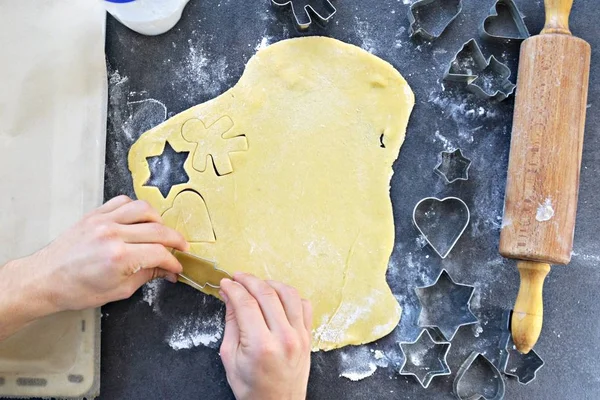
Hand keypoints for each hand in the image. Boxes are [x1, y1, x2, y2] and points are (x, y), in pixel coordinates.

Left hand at [0, 195, 187, 339]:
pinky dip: (137, 209)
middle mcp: (113, 234)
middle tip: (180, 249)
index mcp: (119, 257)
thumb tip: (165, 270)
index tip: (176, 267)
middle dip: (175, 241)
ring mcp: (103, 221)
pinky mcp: (95, 214)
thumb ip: (146, 276)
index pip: (160, 253)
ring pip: (144, 209)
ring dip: (159, 221)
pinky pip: (123, 202)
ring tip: (162, 233)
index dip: (173, 261)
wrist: (45, 279)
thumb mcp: (118, 291)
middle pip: (158, 229)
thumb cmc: (76, 289)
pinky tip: (140, 220)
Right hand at [219, 273, 311, 399]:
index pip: (245, 303)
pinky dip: (290, 296)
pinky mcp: (308, 336)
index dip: (233, 288)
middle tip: (238, 277)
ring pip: (288, 293)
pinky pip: (303, 305)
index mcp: (261, 345)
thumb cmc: (251, 387)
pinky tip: (278, 297)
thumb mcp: (230, 358)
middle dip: (249, 280)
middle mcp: (284, 337)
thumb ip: (231, 323)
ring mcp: (300, 335)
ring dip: (270, 283)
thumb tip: (229, 295)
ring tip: (257, 284)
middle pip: (266, 293)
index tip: (226, 283)